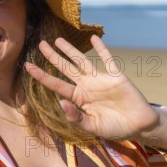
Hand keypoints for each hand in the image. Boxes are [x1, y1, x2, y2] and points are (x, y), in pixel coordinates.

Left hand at [25, 35, 158, 140]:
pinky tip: (93, 38)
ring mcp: (100, 79)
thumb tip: (61, 103)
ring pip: (82, 61)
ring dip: (70, 50)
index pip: (56, 84)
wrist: (138, 126)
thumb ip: (76, 117)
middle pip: (65, 68)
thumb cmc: (114, 128)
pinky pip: (108, 60)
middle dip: (52, 57)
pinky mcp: (116, 76)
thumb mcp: (92, 127)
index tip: (28, 66)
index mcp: (78, 98)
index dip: (42, 75)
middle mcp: (86, 85)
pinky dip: (101, 49)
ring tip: (57, 40)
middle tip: (40, 44)